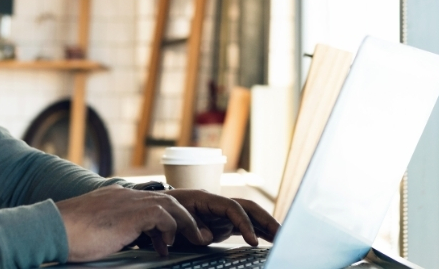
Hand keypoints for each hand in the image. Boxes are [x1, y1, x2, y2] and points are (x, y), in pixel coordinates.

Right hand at [55, 185, 212, 261]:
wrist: (53, 227)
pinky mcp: (130, 213)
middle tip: (193, 235)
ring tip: (192, 239)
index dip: (164, 218)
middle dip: (183, 217)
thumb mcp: (94, 230)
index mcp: (115, 198)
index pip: (148, 201)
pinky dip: (170, 229)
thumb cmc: (67, 234)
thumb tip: (120, 242)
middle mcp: (124, 195)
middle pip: (166, 198)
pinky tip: (166, 245)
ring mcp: (127, 202)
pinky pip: (162, 215)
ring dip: (184, 223)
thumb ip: (110, 231)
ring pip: (169, 204)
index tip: (168, 237)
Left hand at [161, 189, 279, 246]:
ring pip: (249, 216)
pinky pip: (243, 225)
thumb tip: (208, 236)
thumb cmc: (164, 212)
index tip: (252, 241)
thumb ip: (193, 228)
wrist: (156, 209)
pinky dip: (256, 231)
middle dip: (266, 220)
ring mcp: (221, 213)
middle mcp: (218, 203)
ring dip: (265, 225)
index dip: (245, 224)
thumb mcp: (174, 219)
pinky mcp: (221, 223)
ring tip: (282, 238)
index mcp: (207, 198)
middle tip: (282, 235)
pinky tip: (268, 238)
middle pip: (248, 207)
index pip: (233, 208)